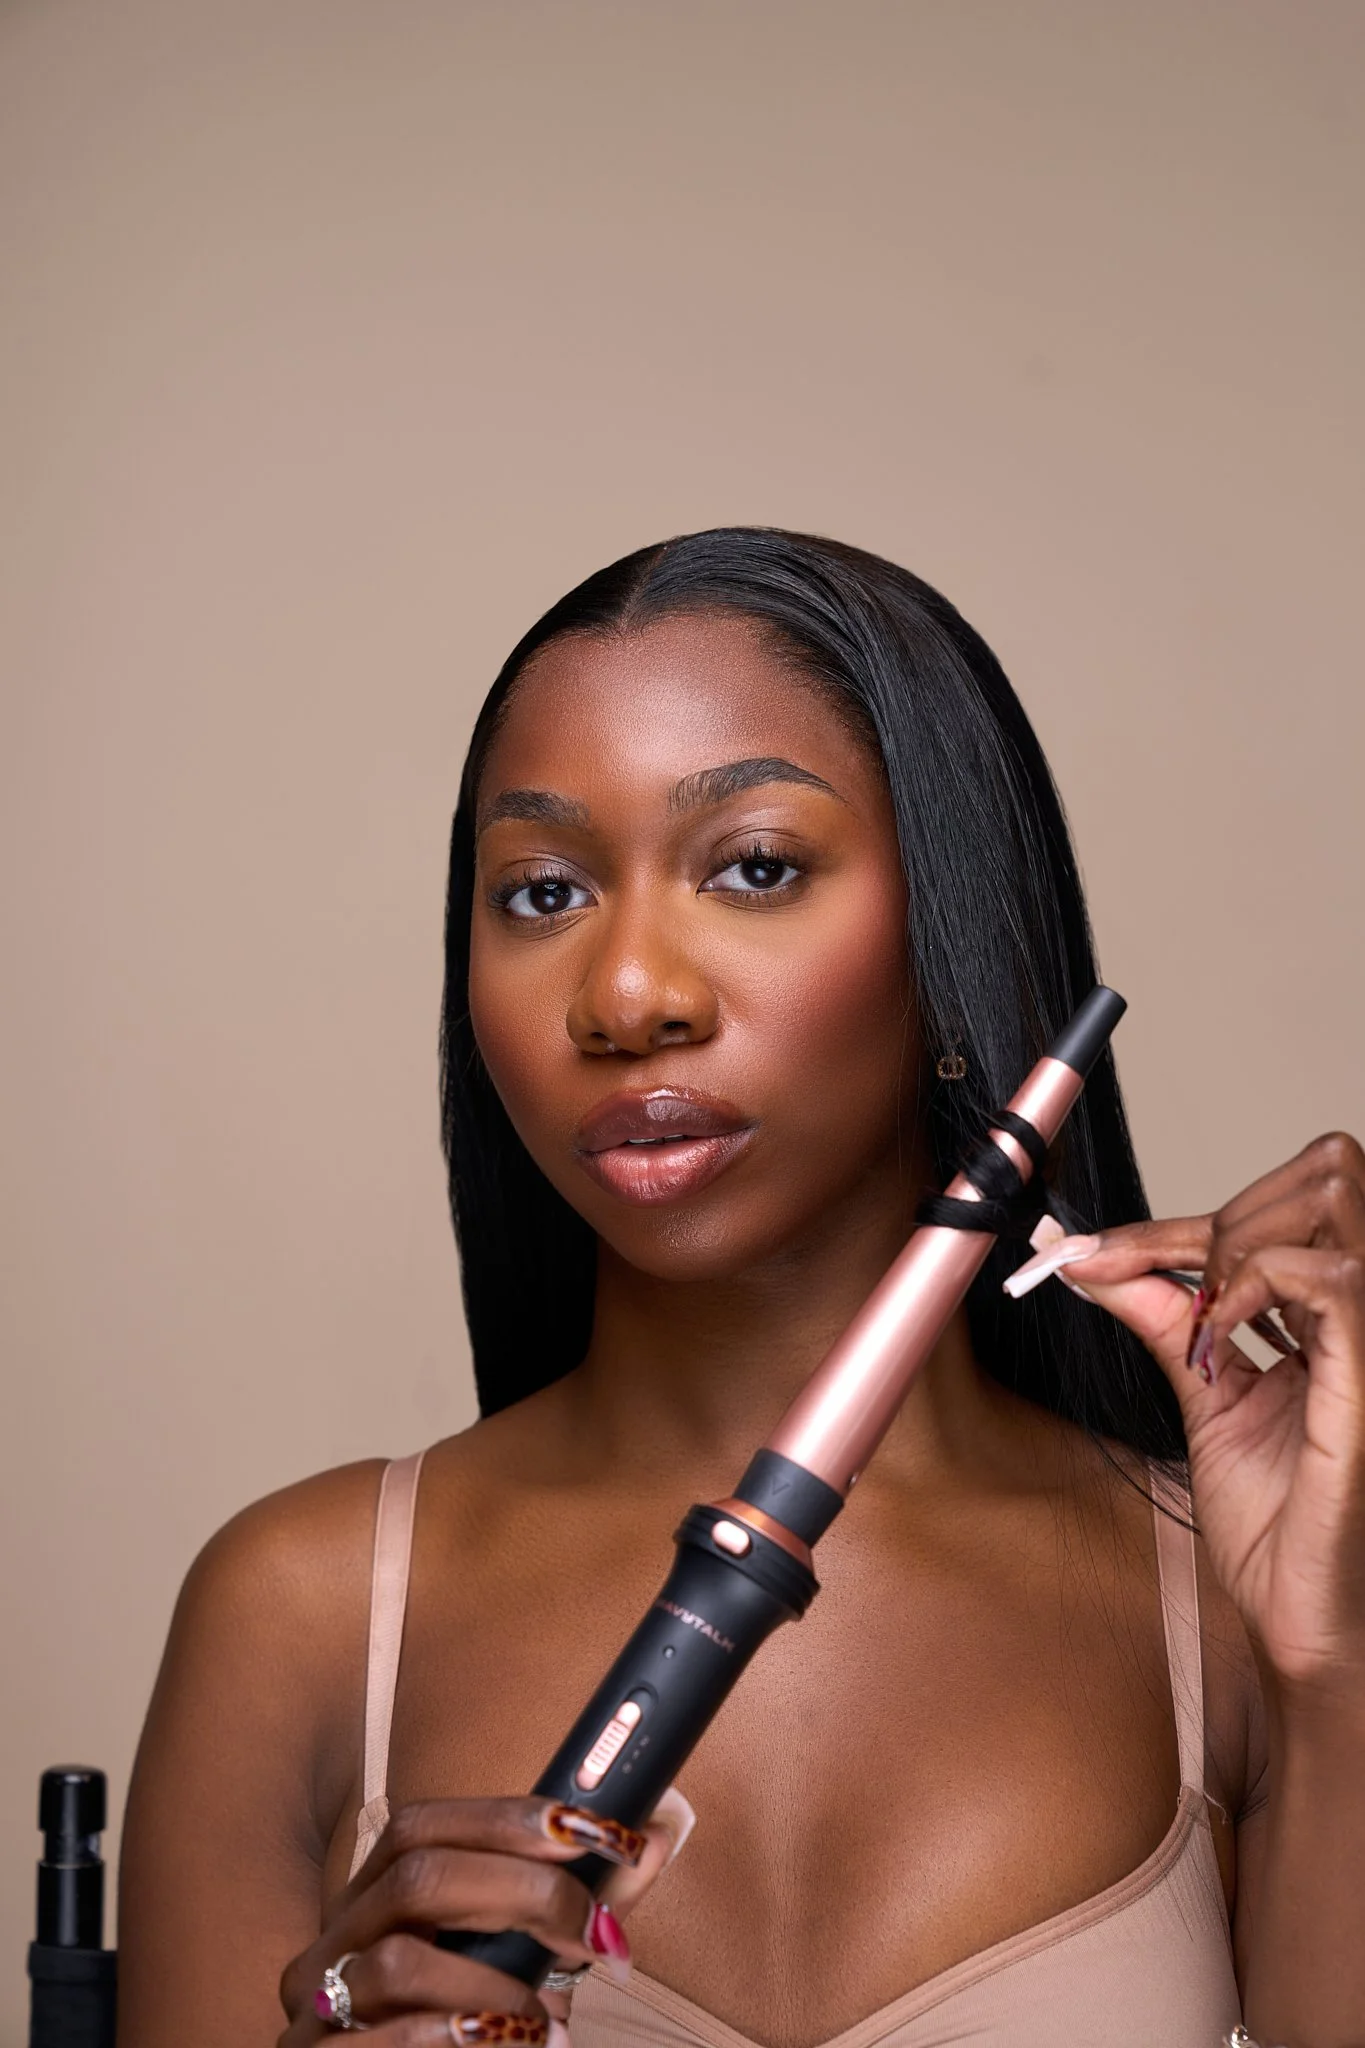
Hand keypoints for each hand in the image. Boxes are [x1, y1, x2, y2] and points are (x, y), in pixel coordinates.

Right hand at [277, 1791, 692, 2045]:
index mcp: (375, 1895)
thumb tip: (658, 1831)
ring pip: (397, 1963)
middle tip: (591, 1936)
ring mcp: (315, 2006)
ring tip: (546, 2017)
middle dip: (523, 1893)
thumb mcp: (521, 1961)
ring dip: (494, 1987)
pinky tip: (511, 2045)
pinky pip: (386, 2040)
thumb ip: (584, 1904)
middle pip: (417, 1876)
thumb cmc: (471, 2027)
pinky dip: (461, 2038)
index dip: (515, 1819)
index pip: (423, 1824)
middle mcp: (335, 1937)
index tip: (603, 1832)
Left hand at [1008, 1133, 1364, 1700]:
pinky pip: (1336, 1281)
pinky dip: (1260, 1281)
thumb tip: (1094, 1262)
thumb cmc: (1278, 1525)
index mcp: (1339, 1315)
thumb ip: (1165, 1320)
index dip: (1170, 1222)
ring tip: (1205, 1316)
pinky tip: (1220, 1329)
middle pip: (1327, 1170)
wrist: (1301, 1620)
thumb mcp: (1207, 1397)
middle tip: (1164, 1286)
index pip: (1275, 1210)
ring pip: (1335, 1193)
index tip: (1087, 1251)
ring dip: (1240, 1237)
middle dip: (1223, 1211)